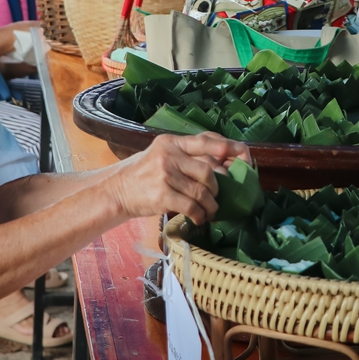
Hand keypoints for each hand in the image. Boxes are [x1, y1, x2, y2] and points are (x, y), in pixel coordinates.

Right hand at [105, 132, 249, 224]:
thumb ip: (186, 156)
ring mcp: (165, 174)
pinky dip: (200, 215)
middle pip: (207, 171)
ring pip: (202, 191)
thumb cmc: (143, 175)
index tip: (244, 157)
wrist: (114, 191)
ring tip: (210, 211)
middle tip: (218, 197)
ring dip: (211, 205)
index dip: (228, 148)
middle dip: (218, 188)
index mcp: (171, 142)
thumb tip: (221, 165)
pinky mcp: (162, 195)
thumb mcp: (161, 155)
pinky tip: (200, 218)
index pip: (205, 140)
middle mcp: (168, 155)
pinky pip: (191, 206)